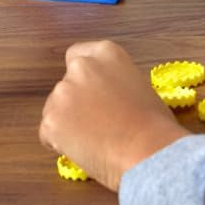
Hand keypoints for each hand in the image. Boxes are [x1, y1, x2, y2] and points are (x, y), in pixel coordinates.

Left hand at [39, 40, 190, 191]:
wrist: (148, 151)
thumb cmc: (156, 125)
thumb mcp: (140, 88)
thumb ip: (116, 85)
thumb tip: (109, 100)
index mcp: (106, 53)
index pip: (78, 55)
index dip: (83, 78)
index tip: (91, 93)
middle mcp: (80, 67)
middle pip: (66, 85)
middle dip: (75, 102)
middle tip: (95, 124)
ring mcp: (62, 93)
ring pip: (55, 110)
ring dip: (67, 124)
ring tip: (94, 142)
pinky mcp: (50, 120)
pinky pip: (49, 134)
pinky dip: (60, 145)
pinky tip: (85, 152)